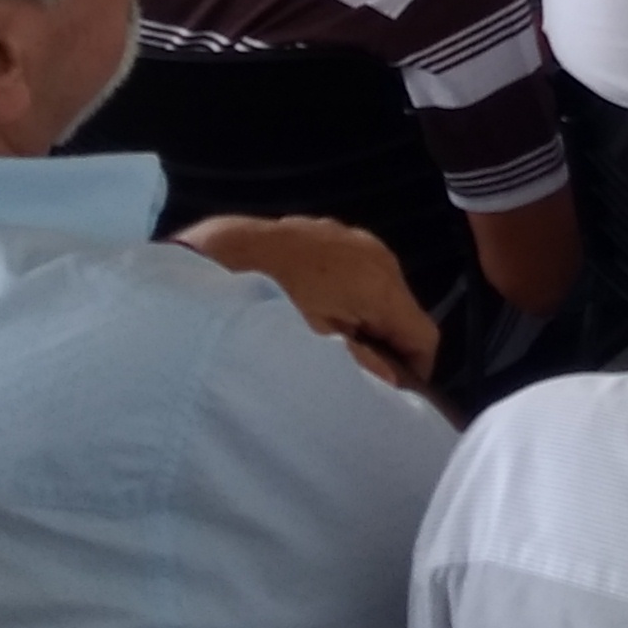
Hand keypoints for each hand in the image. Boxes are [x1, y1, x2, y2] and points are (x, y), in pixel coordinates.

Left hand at [176, 214, 440, 393]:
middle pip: (401, 310)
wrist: (202, 261)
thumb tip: (393, 384)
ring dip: (361, 319)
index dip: (416, 374)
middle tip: (351, 373)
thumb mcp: (312, 351)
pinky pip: (346, 271)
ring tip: (324, 343)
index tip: (392, 399)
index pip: (424, 336)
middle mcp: (373, 250)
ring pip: (374, 289)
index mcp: (380, 281)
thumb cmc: (261, 312)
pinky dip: (339, 295)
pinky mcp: (317, 229)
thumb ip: (363, 371)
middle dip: (386, 344)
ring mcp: (344, 234)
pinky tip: (305, 309)